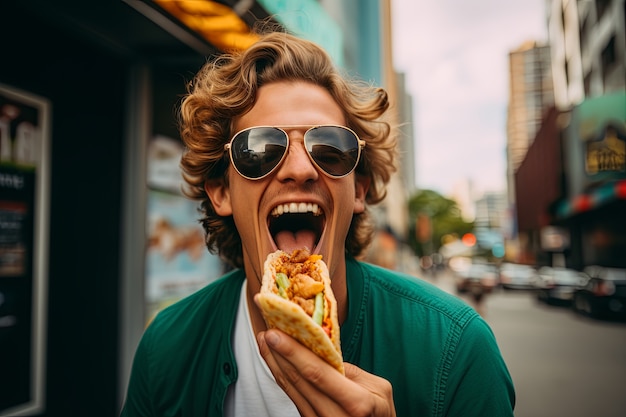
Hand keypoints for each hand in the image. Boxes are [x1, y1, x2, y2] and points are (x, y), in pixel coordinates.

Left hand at [257, 329, 395, 416]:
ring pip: (291, 390)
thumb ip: (350, 371)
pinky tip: (274, 361)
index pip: (317, 373)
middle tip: (265, 332)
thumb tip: (322, 352)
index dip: (293, 352)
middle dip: (279, 354)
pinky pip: (292, 397)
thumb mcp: (378, 388)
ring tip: (264, 342)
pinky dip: (281, 377)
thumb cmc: (381, 411)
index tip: (275, 334)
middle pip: (299, 381)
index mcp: (355, 403)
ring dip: (274, 364)